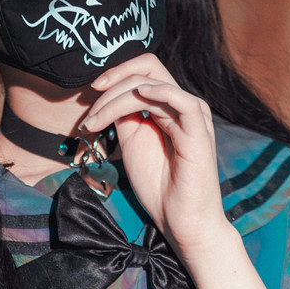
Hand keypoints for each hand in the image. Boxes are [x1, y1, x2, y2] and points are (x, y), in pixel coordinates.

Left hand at [81, 54, 232, 256]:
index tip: (90, 92)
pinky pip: (182, 101)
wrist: (181, 221)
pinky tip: (136, 100)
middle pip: (149, 67)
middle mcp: (183, 105)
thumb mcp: (132, 143)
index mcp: (169, 106)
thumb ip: (124, 116)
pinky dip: (158, 94)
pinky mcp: (200, 133)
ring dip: (118, 98)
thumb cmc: (160, 188)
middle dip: (114, 79)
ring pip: (154, 85)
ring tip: (96, 122)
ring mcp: (193, 117)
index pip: (143, 71)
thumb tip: (106, 95)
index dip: (116, 73)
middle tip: (90, 105)